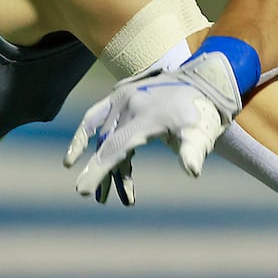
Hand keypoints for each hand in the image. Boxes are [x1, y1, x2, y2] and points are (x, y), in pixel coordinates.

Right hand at [64, 42, 251, 202]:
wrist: (203, 81)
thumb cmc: (202, 113)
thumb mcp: (202, 133)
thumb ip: (193, 151)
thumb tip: (192, 171)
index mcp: (148, 115)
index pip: (117, 146)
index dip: (100, 169)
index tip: (81, 190)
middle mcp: (130, 104)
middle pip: (107, 144)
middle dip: (98, 172)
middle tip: (90, 196)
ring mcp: (122, 98)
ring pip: (103, 136)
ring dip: (101, 163)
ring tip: (102, 194)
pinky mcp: (118, 95)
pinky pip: (94, 117)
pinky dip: (84, 137)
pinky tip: (74, 157)